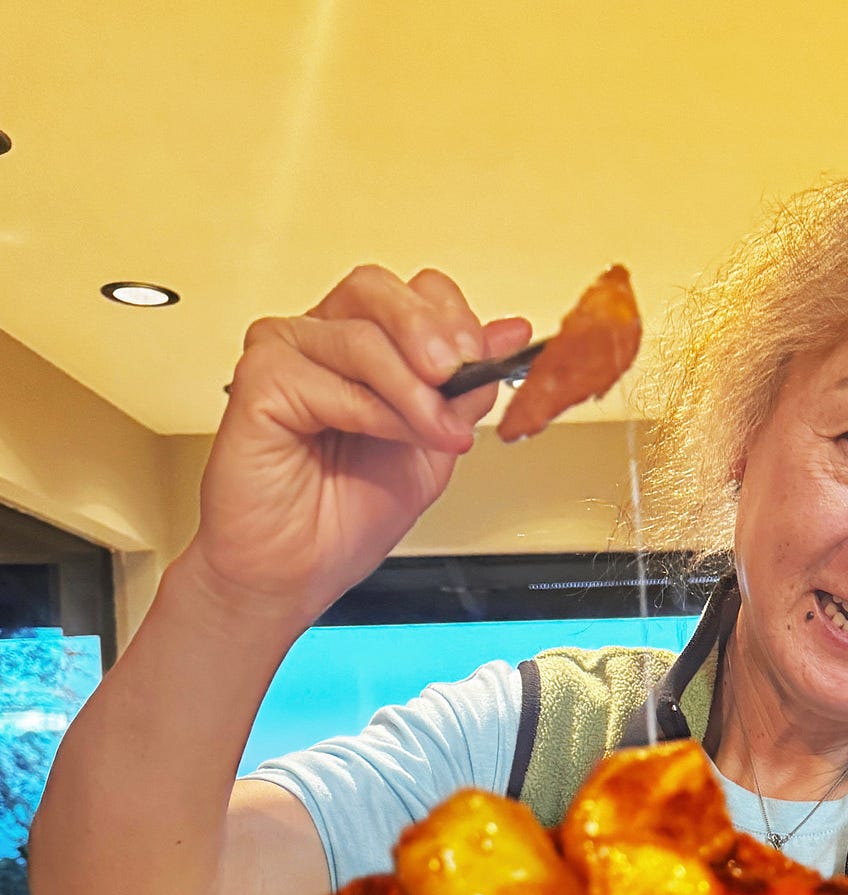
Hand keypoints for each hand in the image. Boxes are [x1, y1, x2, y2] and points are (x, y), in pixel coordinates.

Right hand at [182, 265, 530, 624]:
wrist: (295, 573)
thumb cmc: (344, 520)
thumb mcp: (435, 449)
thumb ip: (467, 390)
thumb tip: (510, 335)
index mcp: (365, 348)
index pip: (414, 293)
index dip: (454, 319)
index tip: (485, 360)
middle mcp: (323, 340)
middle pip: (379, 289)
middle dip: (432, 332)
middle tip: (456, 375)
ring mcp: (287, 353)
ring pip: (363, 335)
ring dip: (412, 390)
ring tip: (434, 433)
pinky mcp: (260, 378)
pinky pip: (327, 376)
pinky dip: (371, 410)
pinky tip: (383, 439)